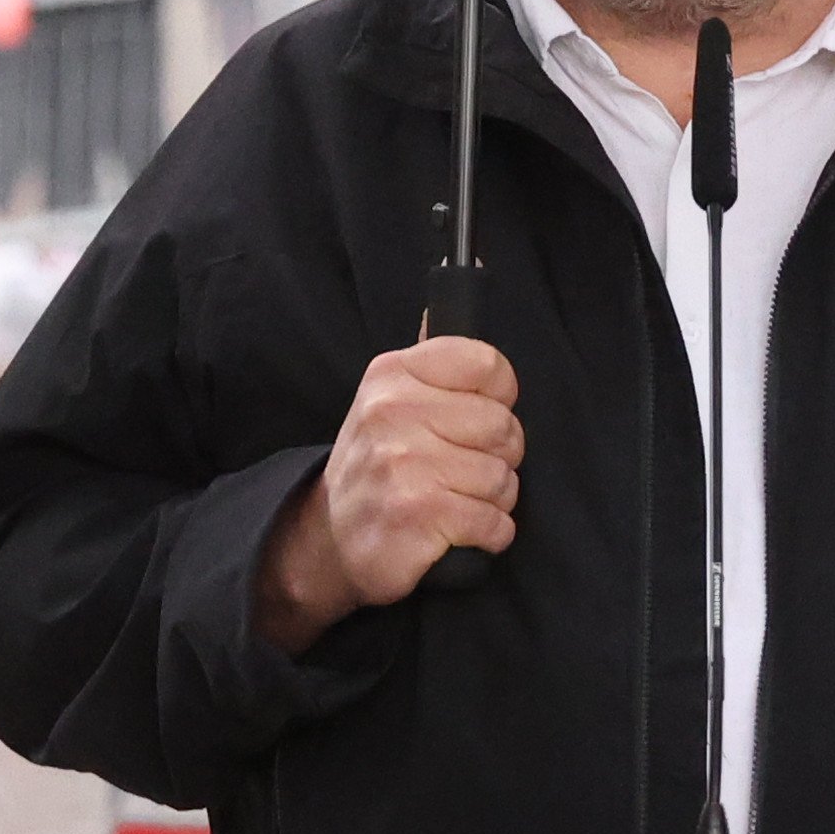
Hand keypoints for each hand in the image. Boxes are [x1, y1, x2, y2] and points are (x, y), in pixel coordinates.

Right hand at [256, 337, 521, 650]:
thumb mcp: (389, 398)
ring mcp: (403, 465)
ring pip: (502, 478)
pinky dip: (489, 534)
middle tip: (463, 469)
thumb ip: (430, 359)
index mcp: (392, 375)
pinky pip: (494, 522)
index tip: (479, 417)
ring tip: (456, 500)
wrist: (331, 537)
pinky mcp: (417, 516)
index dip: (499, 398)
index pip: (487, 365)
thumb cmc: (377, 465)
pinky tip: (459, 531)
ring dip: (493, 499)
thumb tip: (452, 296)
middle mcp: (392, 413)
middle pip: (503, 426)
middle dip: (499, 456)